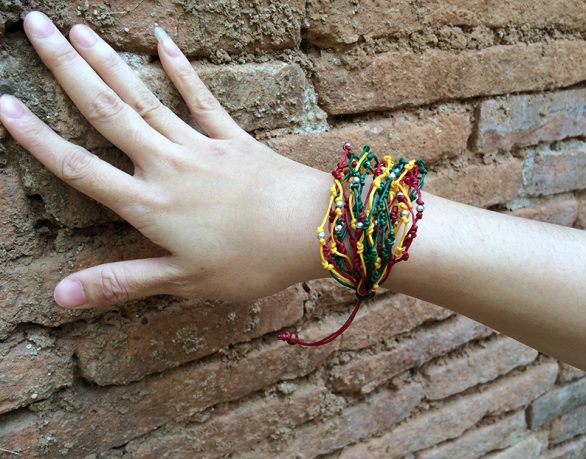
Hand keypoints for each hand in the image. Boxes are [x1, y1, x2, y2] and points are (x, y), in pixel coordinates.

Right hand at [0, 11, 327, 308]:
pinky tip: (161, 42)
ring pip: (145, 97)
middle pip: (106, 113)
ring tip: (79, 28)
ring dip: (109, 61)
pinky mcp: (233, 137)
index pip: (79, 168)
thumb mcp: (184, 282)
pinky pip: (202, 98)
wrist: (314, 231)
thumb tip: (61, 295)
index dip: (36, 139)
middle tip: (34, 28)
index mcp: (150, 206)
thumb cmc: (252, 262)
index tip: (4, 105)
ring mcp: (201, 146)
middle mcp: (167, 166)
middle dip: (65, 70)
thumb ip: (122, 282)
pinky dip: (182, 70)